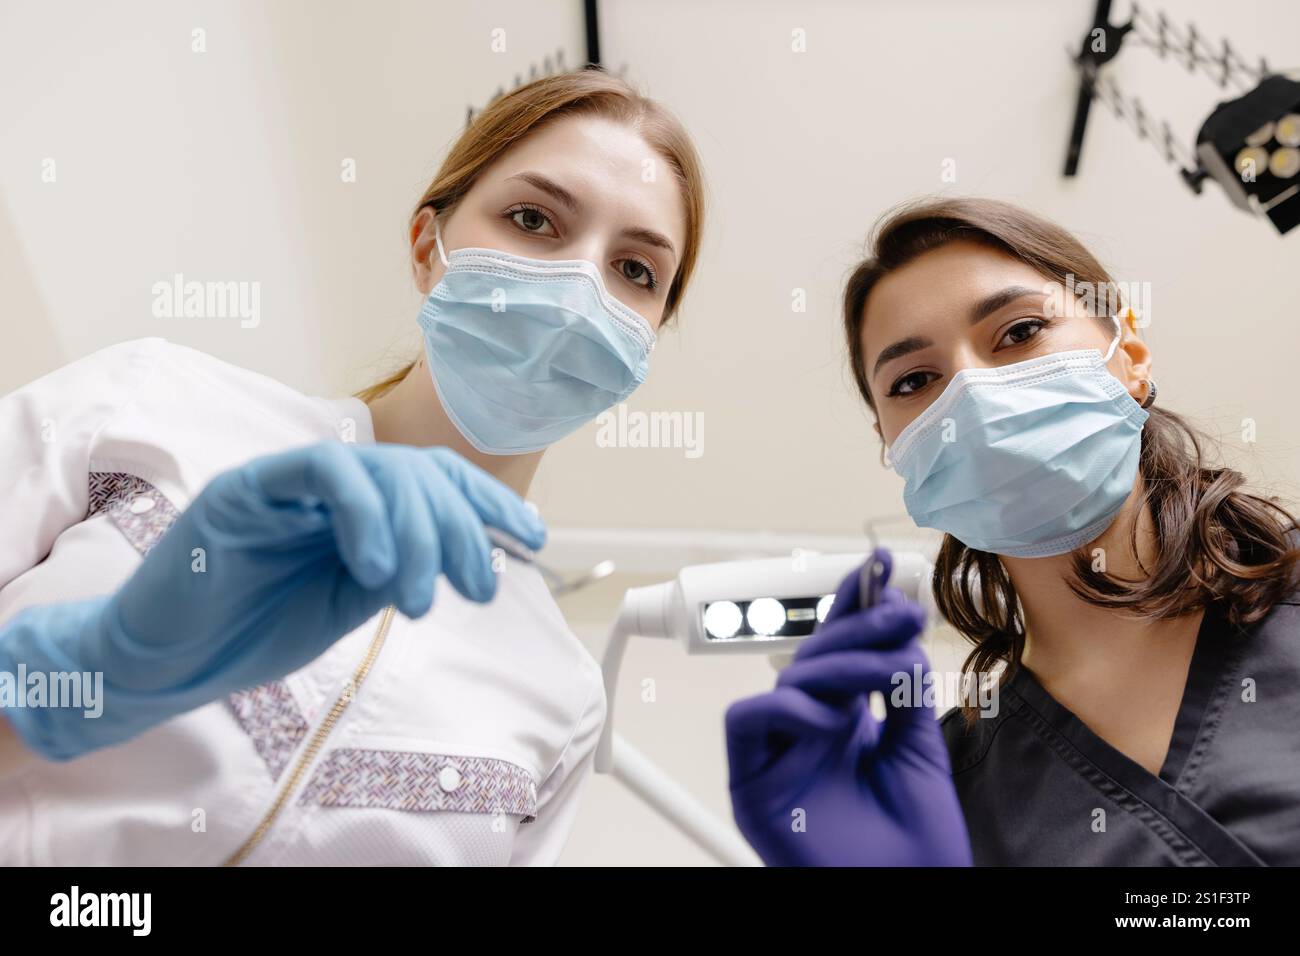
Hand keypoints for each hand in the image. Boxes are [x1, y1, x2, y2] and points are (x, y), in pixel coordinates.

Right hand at [0, 442, 545, 759]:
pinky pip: (325, 472)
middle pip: (422, 473)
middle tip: (476, 589)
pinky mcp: (249, 487)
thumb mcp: (353, 604)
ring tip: (420, 599)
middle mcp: (330, 483)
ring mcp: (290, 479)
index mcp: (359, 505)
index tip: (532, 538)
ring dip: (420, 533)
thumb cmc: (258, 630)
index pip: (437, 480)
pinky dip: (365, 515)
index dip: (489, 502)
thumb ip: (402, 569)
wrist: (171, 664)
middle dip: (464, 530)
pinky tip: (377, 570)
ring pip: (383, 469)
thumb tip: (468, 554)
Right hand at [725, 554, 971, 865]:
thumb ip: (902, 688)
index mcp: (843, 721)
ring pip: (787, 680)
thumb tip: (896, 632)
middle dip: (859, 627)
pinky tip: (831, 719)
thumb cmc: (916, 840)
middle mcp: (807, 732)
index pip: (839, 650)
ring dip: (839, 666)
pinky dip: (786, 708)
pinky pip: (746, 722)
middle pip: (814, 656)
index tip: (877, 566)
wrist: (909, 894)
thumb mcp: (919, 747)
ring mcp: (778, 754)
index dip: (851, 605)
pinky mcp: (751, 782)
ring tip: (885, 676)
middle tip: (902, 615)